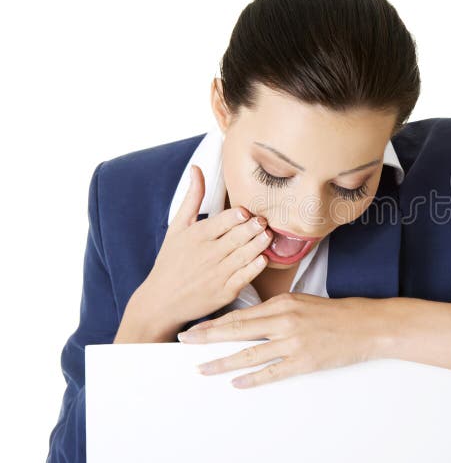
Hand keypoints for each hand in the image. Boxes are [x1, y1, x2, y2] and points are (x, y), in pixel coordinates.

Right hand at [134, 164, 273, 329]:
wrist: (161, 301)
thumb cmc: (171, 261)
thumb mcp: (177, 227)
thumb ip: (192, 198)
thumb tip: (197, 168)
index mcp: (197, 236)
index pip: (223, 221)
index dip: (238, 215)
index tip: (247, 212)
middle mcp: (208, 254)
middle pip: (237, 237)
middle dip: (254, 227)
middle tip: (264, 221)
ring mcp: (217, 274)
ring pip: (245, 255)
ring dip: (259, 244)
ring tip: (269, 235)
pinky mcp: (225, 291)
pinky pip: (245, 277)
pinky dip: (255, 267)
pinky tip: (264, 258)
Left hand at [176, 292, 390, 387]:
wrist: (367, 325)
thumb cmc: (337, 314)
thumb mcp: (304, 302)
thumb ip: (278, 309)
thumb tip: (251, 320)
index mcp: (283, 303)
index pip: (241, 314)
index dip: (214, 322)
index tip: (194, 328)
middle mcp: (284, 320)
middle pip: (237, 330)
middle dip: (207, 337)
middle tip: (184, 342)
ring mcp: (293, 342)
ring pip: (249, 353)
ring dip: (222, 362)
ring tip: (202, 369)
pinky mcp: (304, 361)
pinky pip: (272, 372)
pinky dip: (252, 379)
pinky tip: (236, 383)